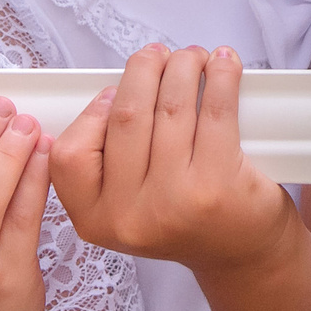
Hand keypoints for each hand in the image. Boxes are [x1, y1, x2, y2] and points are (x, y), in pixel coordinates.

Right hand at [51, 44, 296, 278]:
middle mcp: (131, 215)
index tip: (114, 91)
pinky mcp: (218, 186)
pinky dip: (219, 76)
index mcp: (96, 219)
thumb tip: (121, 85)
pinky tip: (222, 64)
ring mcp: (175, 201)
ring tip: (191, 57)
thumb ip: (109, 157)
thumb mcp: (126, 204)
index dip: (91, 111)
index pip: (69, 153)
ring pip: (170, 106)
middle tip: (156, 55)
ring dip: (182, 66)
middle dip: (142, 70)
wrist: (241, 255)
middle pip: (125, 115)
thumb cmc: (184, 217)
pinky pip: (215, 110)